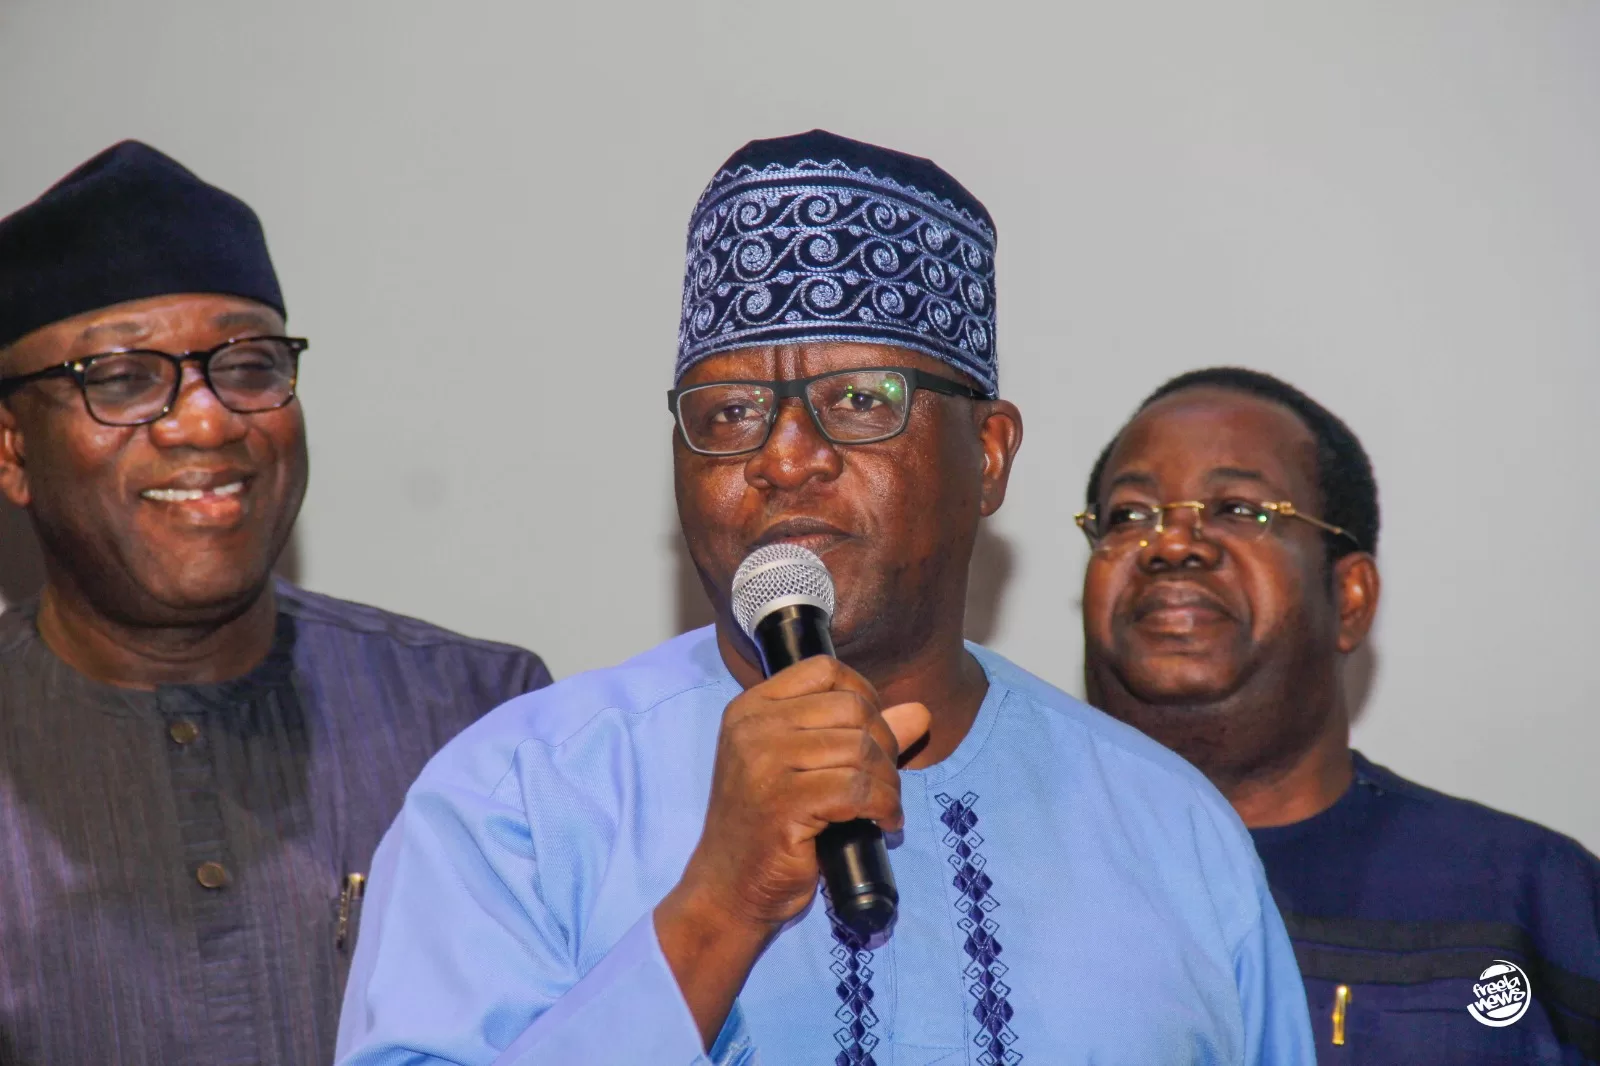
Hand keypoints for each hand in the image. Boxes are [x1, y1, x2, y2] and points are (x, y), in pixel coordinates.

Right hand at [655, 656, 928, 1045]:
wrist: (728, 888)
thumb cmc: (767, 827)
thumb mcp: (808, 769)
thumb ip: (858, 734)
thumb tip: (919, 712)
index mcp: (751, 709)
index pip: (825, 671)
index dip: (864, 696)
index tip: (872, 734)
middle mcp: (753, 728)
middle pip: (852, 709)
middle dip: (884, 744)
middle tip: (883, 780)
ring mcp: (764, 765)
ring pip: (860, 748)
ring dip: (888, 781)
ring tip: (884, 805)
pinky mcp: (783, 804)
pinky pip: (859, 790)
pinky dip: (885, 806)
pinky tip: (884, 823)